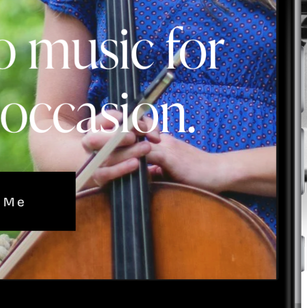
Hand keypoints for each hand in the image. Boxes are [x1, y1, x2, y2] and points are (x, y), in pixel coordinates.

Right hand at [80, 109, 157, 186]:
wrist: (115, 165)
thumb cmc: (128, 141)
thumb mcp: (138, 128)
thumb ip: (148, 126)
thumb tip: (153, 136)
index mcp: (97, 126)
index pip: (104, 118)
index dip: (121, 119)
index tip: (137, 124)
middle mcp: (90, 142)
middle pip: (95, 138)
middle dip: (117, 137)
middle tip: (134, 137)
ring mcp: (92, 160)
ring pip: (104, 157)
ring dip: (127, 152)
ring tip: (146, 148)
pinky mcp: (97, 176)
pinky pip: (105, 174)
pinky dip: (121, 168)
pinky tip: (136, 163)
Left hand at [86, 114, 227, 191]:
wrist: (219, 173)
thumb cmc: (198, 174)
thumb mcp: (172, 170)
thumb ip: (156, 169)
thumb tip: (142, 176)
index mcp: (159, 142)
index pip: (134, 132)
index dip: (116, 132)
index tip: (97, 137)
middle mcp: (159, 140)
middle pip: (129, 131)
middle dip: (107, 133)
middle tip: (87, 137)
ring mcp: (164, 146)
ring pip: (133, 140)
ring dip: (111, 142)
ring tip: (91, 145)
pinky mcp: (168, 155)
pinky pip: (144, 152)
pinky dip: (128, 154)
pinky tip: (113, 158)